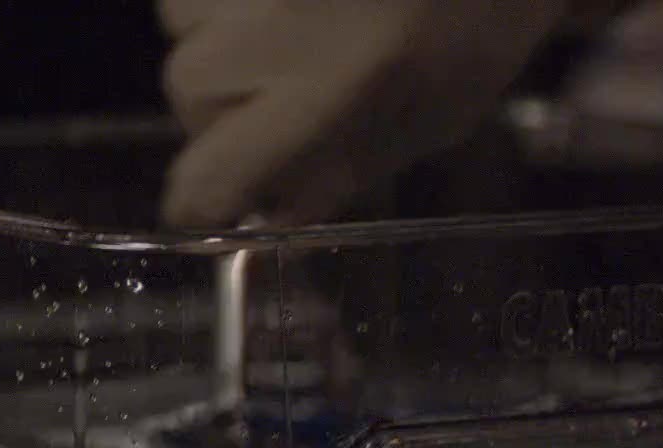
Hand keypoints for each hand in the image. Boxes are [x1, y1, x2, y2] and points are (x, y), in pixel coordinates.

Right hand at [158, 0, 602, 227]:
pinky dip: (229, 1)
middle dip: (223, 112)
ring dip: (221, 42)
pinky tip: (285, 1)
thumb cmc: (477, 28)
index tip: (216, 206)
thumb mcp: (431, 120)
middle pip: (188, 88)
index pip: (210, 171)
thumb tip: (274, 210)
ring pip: (185, 24)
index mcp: (324, 91)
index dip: (204, 201)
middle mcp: (270, 26)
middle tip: (283, 105)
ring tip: (290, 34)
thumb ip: (344, 168)